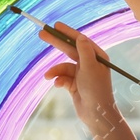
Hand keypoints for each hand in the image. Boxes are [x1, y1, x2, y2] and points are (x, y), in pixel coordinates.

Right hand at [40, 21, 122, 136]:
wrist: (96, 114)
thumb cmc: (96, 90)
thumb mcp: (90, 68)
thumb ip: (84, 51)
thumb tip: (80, 36)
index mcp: (97, 57)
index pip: (80, 40)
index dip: (68, 32)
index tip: (56, 25)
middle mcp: (90, 63)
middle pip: (70, 49)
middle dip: (56, 43)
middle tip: (42, 34)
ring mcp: (82, 74)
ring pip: (63, 66)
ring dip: (55, 71)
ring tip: (48, 76)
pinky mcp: (75, 84)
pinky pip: (63, 78)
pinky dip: (59, 80)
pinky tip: (58, 85)